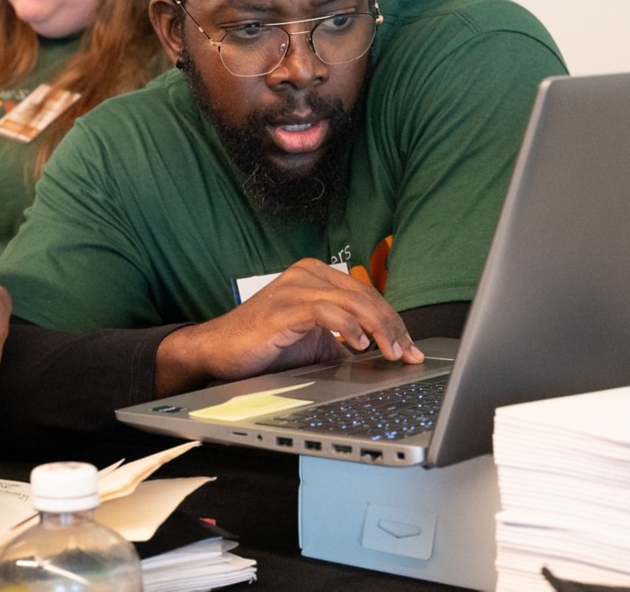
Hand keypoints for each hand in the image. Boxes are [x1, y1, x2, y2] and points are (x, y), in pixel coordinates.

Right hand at [153, 258, 422, 395]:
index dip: (394, 322)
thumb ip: (345, 340)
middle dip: (393, 327)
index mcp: (317, 276)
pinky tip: (359, 345)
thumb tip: (385, 354)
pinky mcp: (285, 306)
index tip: (412, 349)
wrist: (217, 351)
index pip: (368, 295)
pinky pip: (327, 311)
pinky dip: (349, 327)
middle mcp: (309, 273)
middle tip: (408, 354)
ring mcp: (296, 287)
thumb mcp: (314, 343)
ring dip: (379, 330)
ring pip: (353, 301)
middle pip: (366, 296)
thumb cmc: (263, 346)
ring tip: (392, 353)